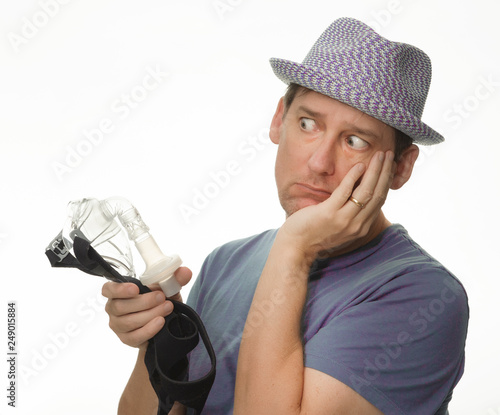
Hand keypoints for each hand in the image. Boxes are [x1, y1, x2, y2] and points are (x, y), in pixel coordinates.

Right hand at [102, 266, 191, 349]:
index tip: (135, 288)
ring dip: (150, 314)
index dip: (118, 289)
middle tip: (162, 297)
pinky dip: (149, 329)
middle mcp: (114, 308)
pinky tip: (160, 322)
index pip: (108, 289)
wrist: (164, 323)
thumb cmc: (160, 300)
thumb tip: (185, 272)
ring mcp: (118, 325)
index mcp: (118, 292)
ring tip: (167, 308)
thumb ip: (175, 278)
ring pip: (129, 322)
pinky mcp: (127, 339)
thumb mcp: (168, 287)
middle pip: (120, 306)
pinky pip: (135, 336)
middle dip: (144, 302)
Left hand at [278, 151, 395, 258]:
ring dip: (375, 171)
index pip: (380, 200)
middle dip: (385, 172)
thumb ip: (351, 212)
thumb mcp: (340, 225)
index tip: (390, 166)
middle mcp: (356, 225)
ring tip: (379, 155)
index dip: (387, 181)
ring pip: (366, 191)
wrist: (296, 247)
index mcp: (361, 227)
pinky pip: (345, 191)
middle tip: (389, 154)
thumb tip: (358, 192)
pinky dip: (353, 177)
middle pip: (377, 194)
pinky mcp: (329, 213)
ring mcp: (343, 220)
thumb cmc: (314, 233)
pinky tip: (359, 165)